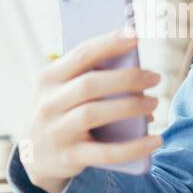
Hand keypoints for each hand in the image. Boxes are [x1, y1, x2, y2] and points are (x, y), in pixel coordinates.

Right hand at [18, 27, 162, 192]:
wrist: (37, 155)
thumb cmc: (63, 112)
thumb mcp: (64, 90)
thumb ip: (90, 76)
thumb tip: (136, 72)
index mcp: (49, 78)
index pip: (81, 55)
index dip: (109, 43)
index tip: (135, 35)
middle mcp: (48, 103)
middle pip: (89, 84)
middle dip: (126, 78)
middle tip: (154, 77)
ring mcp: (56, 131)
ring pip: (93, 114)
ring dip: (129, 106)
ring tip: (153, 103)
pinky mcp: (69, 157)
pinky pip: (105, 153)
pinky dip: (133, 147)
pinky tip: (155, 140)